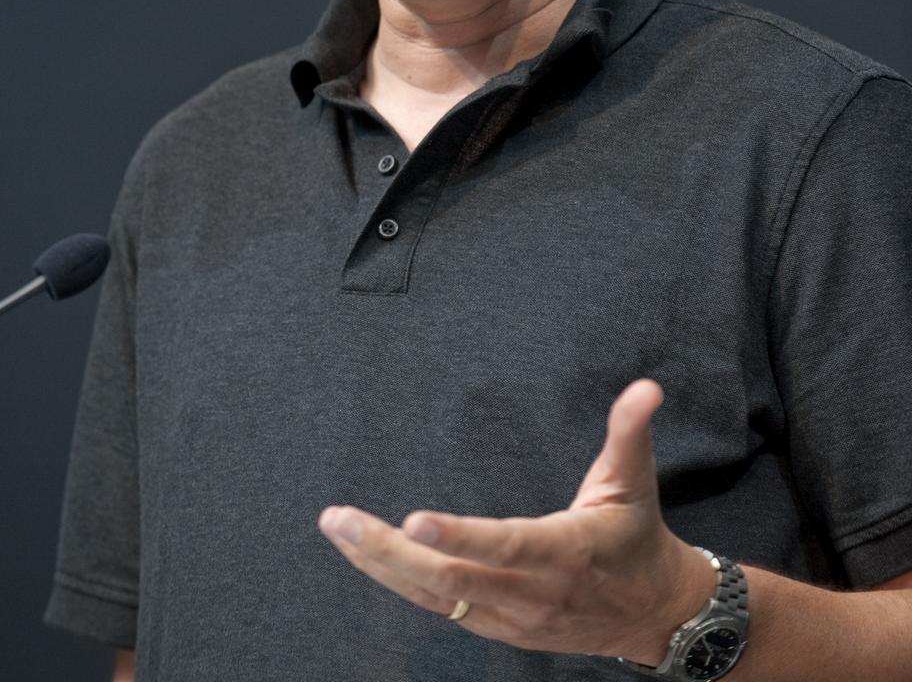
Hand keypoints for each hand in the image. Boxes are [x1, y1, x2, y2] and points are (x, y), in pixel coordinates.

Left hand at [318, 379, 715, 660]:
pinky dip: (403, 583)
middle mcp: (533, 592)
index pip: (506, 544)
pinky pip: (443, 608)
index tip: (414, 520)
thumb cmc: (636, 536)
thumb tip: (646, 387)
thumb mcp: (635, 480)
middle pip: (451, 578)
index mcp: (565, 550)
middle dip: (388, 551)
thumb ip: (629, 430)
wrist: (652, 614)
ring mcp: (512, 618)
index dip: (460, 536)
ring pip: (436, 597)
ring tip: (339, 531)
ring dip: (382, 566)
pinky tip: (369, 557)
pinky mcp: (500, 628)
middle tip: (339, 521)